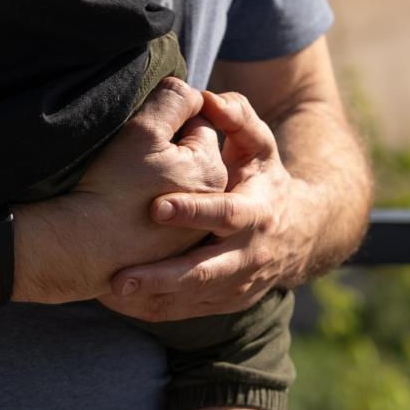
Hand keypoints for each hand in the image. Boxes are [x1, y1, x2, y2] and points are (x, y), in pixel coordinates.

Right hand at [13, 78, 227, 304]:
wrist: (80, 251)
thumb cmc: (112, 187)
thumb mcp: (143, 131)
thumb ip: (174, 100)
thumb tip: (190, 92)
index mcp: (212, 170)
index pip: (198, 125)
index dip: (166, 123)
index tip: (140, 138)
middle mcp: (210, 206)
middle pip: (190, 158)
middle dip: (168, 153)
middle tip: (130, 164)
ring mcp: (190, 235)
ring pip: (176, 189)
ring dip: (158, 184)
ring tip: (124, 190)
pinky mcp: (168, 256)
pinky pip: (162, 222)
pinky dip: (148, 215)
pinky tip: (124, 216)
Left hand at [103, 89, 304, 321]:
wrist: (301, 235)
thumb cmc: (266, 181)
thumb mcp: (260, 146)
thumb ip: (237, 117)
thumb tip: (207, 97)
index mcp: (256, 213)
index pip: (224, 215)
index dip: (193, 211)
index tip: (155, 207)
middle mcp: (248, 255)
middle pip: (204, 271)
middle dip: (163, 276)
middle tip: (120, 276)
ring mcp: (236, 285)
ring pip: (190, 298)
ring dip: (149, 299)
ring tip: (108, 292)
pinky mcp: (223, 303)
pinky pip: (184, 312)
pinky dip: (150, 310)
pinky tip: (115, 303)